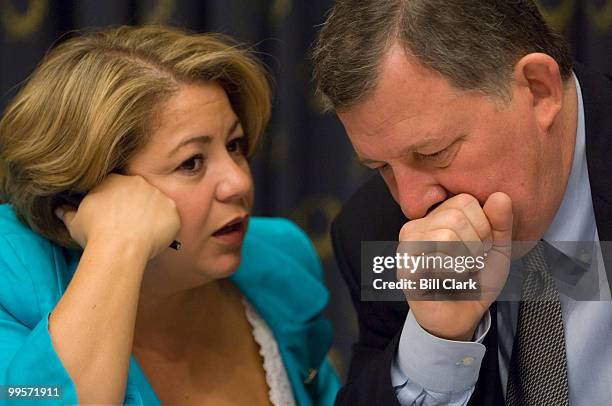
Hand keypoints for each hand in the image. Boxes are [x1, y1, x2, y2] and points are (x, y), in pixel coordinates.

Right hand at [55, 174, 180, 260]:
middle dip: (135, 207)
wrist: (119, 248)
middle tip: (130, 227)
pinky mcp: (172, 209)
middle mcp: (137, 182)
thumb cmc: (95, 234)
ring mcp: (157, 194)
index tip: (115, 216)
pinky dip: (166, 226)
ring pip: (156, 204)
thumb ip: (68, 212)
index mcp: (113, 180)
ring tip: (143, 234)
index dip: (116, 202)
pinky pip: (171, 217)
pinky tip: (156, 238)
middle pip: (138, 192)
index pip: (117, 186)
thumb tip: (59, 209)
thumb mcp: (75, 221)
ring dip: (152, 216)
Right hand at [398, 193, 512, 340]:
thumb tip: (500, 196)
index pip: (466, 201)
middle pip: (456, 216)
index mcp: (439, 216)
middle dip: (475, 245)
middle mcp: (419, 225)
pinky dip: (452, 274)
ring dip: (464, 260)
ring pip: (446, 235)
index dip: (483, 226)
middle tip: (469, 262)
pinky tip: (447, 281)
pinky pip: (435, 259)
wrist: (460, 317)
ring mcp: (408, 246)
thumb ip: (501, 222)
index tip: (480, 247)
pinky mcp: (405, 266)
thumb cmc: (474, 281)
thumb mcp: (496, 249)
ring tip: (459, 271)